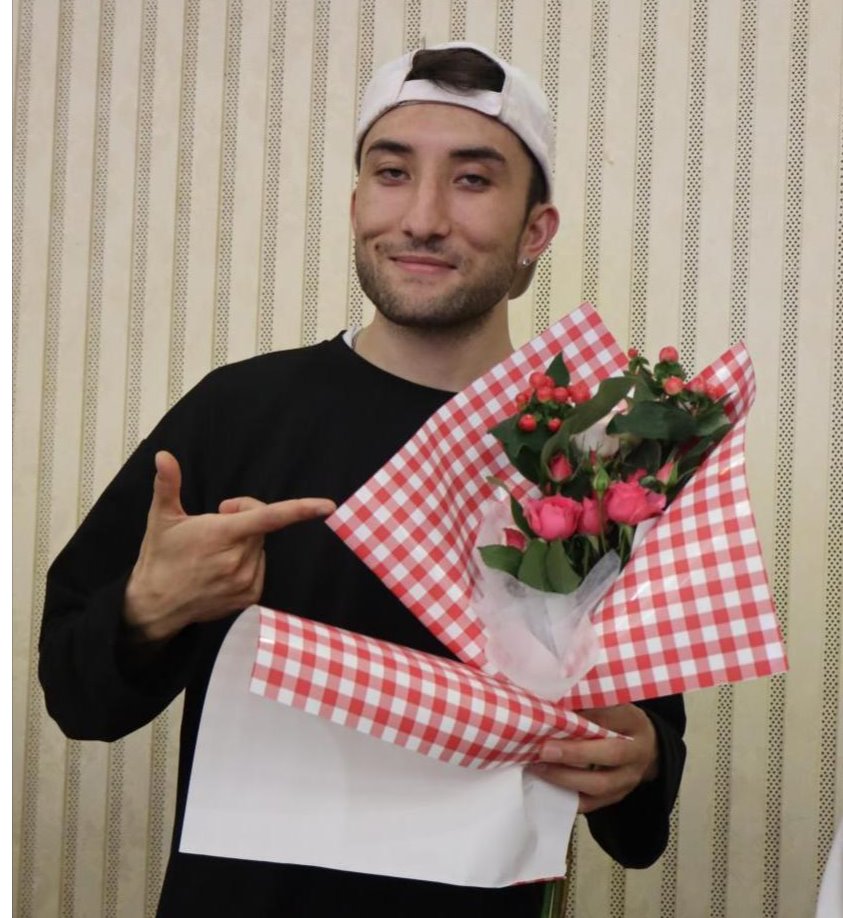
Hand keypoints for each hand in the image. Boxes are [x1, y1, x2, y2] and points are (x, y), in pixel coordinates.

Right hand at [124, 450, 335, 641]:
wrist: (154, 605)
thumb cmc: (160, 558)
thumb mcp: (161, 518)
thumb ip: (167, 484)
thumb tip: (164, 456)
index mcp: (220, 534)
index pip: (268, 517)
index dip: (301, 509)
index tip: (327, 506)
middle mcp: (237, 559)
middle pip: (260, 526)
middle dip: (245, 519)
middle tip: (218, 521)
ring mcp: (244, 581)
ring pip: (260, 548)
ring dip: (246, 543)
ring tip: (215, 551)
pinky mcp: (248, 597)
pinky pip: (260, 568)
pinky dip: (248, 563)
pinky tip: (223, 568)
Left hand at [533, 705, 658, 813]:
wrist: (644, 748)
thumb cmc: (617, 720)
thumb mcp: (609, 705)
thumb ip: (587, 705)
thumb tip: (554, 705)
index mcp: (633, 722)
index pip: (612, 718)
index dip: (585, 719)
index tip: (556, 716)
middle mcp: (636, 753)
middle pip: (611, 754)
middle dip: (575, 753)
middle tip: (544, 749)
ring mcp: (628, 779)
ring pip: (600, 784)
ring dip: (566, 778)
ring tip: (538, 767)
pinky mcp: (616, 797)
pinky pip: (591, 803)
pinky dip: (567, 796)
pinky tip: (546, 785)